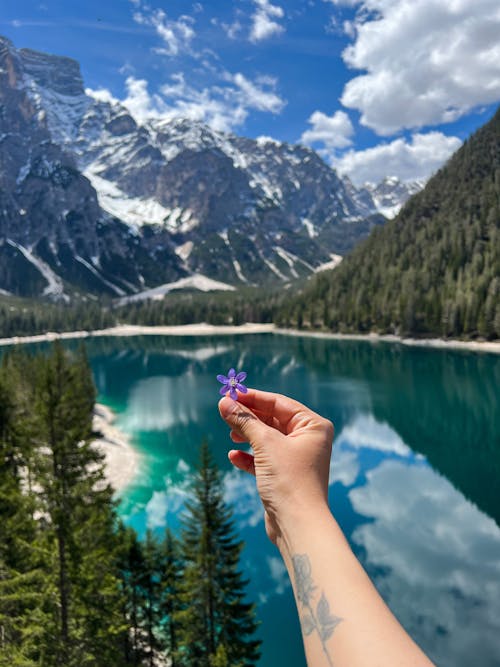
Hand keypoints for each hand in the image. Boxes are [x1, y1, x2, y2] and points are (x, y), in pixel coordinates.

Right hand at [218, 389, 333, 544]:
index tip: (229, 394)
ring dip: (247, 436)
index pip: (278, 403)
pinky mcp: (285, 476)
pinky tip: (234, 457)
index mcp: (313, 426)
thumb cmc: (289, 479)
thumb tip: (224, 402)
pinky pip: (264, 459)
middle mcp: (308, 440)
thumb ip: (244, 420)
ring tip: (231, 436)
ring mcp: (296, 458)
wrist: (298, 524)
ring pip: (267, 439)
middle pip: (272, 419)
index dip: (253, 398)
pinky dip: (249, 456)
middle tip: (224, 412)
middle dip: (248, 417)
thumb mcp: (264, 443)